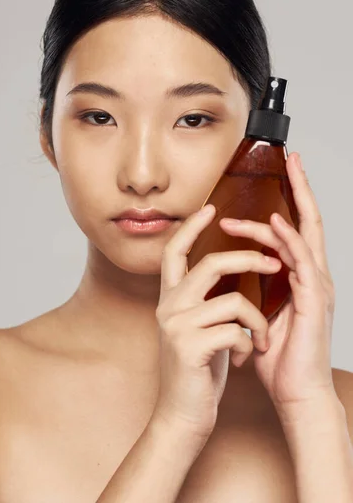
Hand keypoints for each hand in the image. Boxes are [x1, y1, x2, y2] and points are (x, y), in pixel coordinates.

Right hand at [152, 205, 280, 440]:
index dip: (191, 227)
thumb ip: (203, 298)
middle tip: (273, 262)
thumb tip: (227, 268)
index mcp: (170, 298)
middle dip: (248, 260)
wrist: (182, 414)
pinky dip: (250, 344)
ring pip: (233, 301)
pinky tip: (242, 359)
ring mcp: (176, 326)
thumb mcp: (197, 326)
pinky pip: (236, 331)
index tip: (210, 207)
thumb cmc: (198, 368)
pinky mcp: (189, 348)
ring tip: (261, 339)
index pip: (174, 251)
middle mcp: (168, 306)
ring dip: (257, 321)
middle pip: (211, 264)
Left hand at [219, 152, 335, 414]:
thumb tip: (234, 275)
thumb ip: (254, 289)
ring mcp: (316, 285)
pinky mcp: (312, 300)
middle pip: (309, 221)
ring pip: (307, 233)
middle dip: (302, 188)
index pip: (295, 229)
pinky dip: (289, 239)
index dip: (290, 200)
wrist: (294, 391)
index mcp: (300, 277)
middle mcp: (312, 275)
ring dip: (293, 203)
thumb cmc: (278, 356)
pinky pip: (302, 261)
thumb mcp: (260, 312)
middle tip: (292, 158)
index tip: (279, 175)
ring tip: (283, 175)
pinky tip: (275, 222)